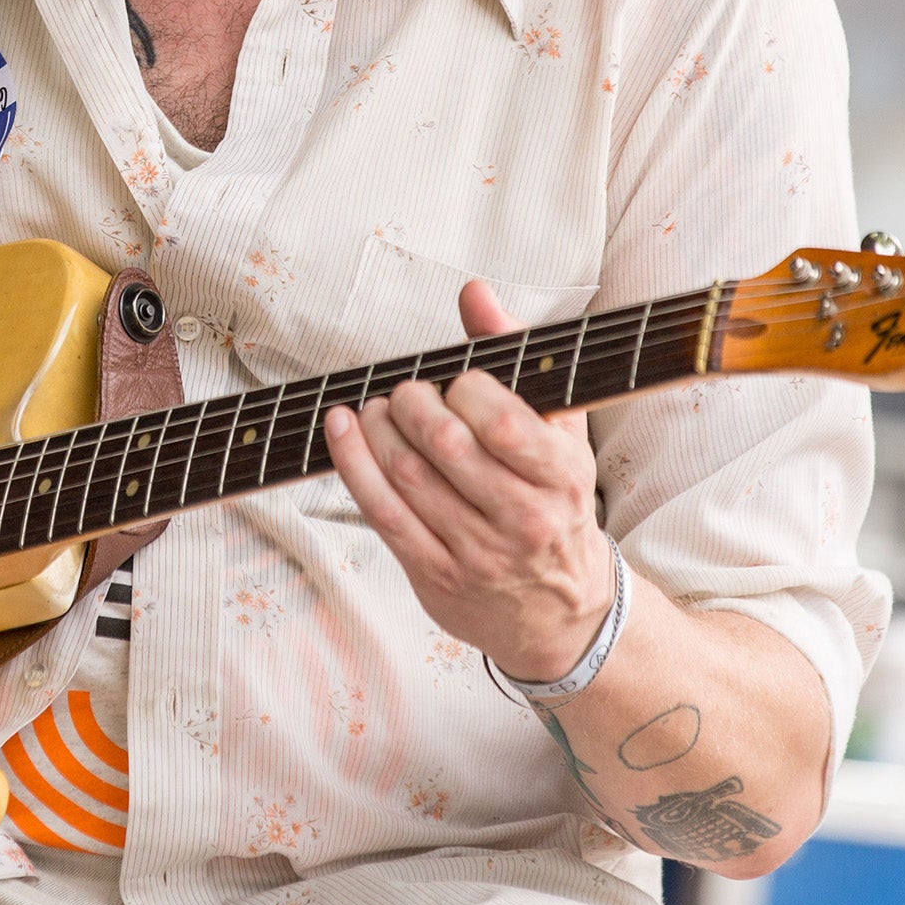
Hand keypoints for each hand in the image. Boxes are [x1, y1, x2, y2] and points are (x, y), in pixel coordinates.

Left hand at [324, 280, 615, 682]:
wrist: (560, 610)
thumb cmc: (555, 501)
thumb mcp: (559, 429)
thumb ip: (518, 355)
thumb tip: (475, 294)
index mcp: (562, 478)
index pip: (502, 423)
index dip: (464, 389)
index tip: (455, 381)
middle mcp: (523, 519)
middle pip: (444, 445)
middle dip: (411, 404)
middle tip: (405, 392)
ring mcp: (477, 553)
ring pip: (406, 476)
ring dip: (375, 429)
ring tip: (375, 409)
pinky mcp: (436, 576)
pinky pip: (381, 513)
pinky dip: (352, 464)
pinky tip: (342, 431)